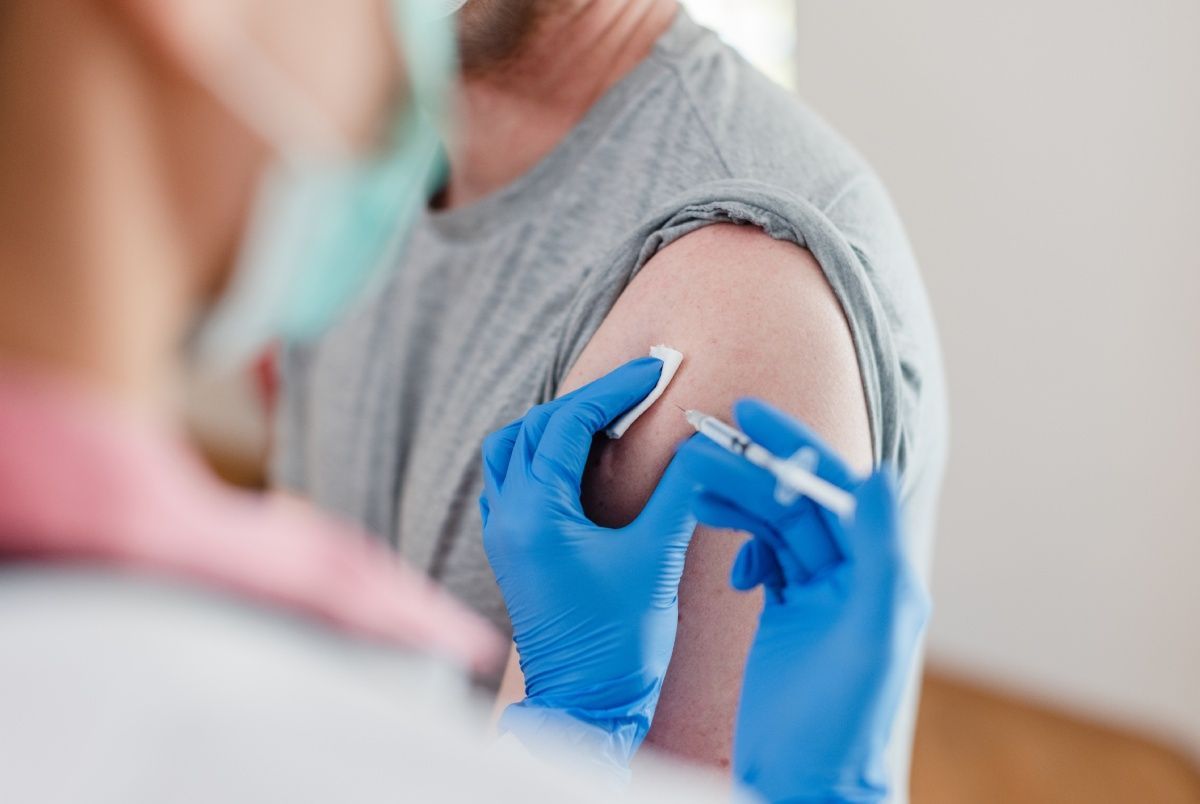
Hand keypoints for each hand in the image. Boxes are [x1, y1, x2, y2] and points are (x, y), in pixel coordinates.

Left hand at [480, 358, 699, 767]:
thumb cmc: (620, 641)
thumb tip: (705, 444)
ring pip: (514, 450)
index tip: (654, 369)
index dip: (613, 389)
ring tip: (607, 422)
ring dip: (556, 426)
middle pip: (534, 427)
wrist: (587, 703)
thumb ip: (680, 492)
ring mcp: (503, 534)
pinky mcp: (511, 550)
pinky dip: (543, 456)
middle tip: (637, 391)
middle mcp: (508, 517)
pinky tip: (581, 463)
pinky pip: (512, 480)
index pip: (566, 423)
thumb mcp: (658, 557)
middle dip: (587, 402)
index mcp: (536, 514)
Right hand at [674, 399, 929, 802]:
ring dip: (739, 506)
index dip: (793, 445)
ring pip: (776, 528)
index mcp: (879, 572)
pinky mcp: (787, 615)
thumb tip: (876, 474)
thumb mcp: (871, 634)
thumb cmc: (845, 723)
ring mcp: (819, 595)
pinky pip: (765, 561)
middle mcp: (854, 576)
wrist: (806, 783)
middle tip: (703, 446)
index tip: (749, 413)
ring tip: (696, 494)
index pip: (835, 488)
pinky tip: (731, 569)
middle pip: (798, 502)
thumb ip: (878, 553)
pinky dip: (743, 551)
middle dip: (752, 470)